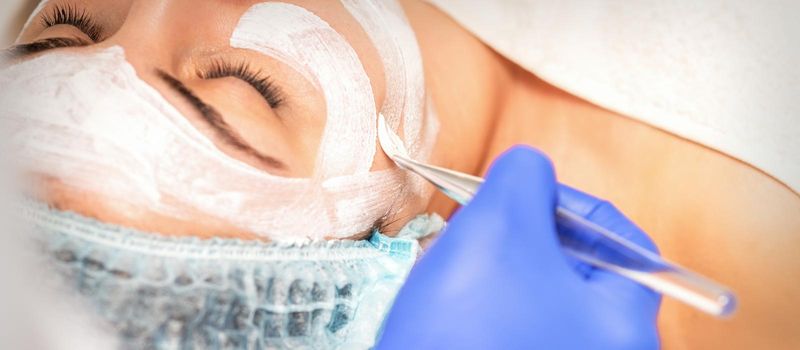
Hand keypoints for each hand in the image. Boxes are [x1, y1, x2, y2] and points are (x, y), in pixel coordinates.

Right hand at [377, 146, 660, 349]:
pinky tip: (446, 307)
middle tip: (476, 232)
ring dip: (493, 270)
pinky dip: (482, 305)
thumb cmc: (465, 328)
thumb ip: (524, 178)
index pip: (619, 238)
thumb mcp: (496, 227)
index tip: (515, 198)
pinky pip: (515, 326)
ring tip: (451, 272)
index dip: (564, 202)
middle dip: (519, 238)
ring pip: (536, 297)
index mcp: (626, 324)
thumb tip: (531, 170)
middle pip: (576, 269)